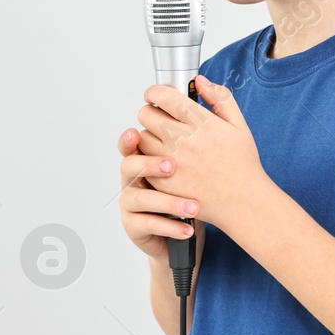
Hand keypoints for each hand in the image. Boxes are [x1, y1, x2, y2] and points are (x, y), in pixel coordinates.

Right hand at [116, 127, 198, 266]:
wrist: (188, 232)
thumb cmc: (192, 193)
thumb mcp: (196, 166)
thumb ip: (194, 135)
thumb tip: (205, 102)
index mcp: (145, 159)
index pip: (133, 143)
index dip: (131, 138)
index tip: (138, 132)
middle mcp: (134, 180)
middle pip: (129, 166)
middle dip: (148, 165)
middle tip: (172, 167)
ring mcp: (131, 204)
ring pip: (140, 198)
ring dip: (168, 201)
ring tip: (193, 207)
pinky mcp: (135, 226)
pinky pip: (148, 224)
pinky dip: (169, 226)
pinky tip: (188, 229)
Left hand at [135, 74, 266, 229]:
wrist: (243, 201)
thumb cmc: (242, 163)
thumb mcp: (238, 124)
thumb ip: (220, 98)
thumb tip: (200, 80)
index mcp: (202, 123)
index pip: (164, 97)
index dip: (154, 92)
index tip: (154, 95)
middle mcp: (184, 141)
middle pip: (146, 115)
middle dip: (150, 112)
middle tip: (158, 117)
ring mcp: (172, 162)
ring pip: (141, 138)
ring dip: (148, 134)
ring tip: (161, 139)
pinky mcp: (163, 181)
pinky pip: (143, 161)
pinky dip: (148, 157)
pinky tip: (162, 159)